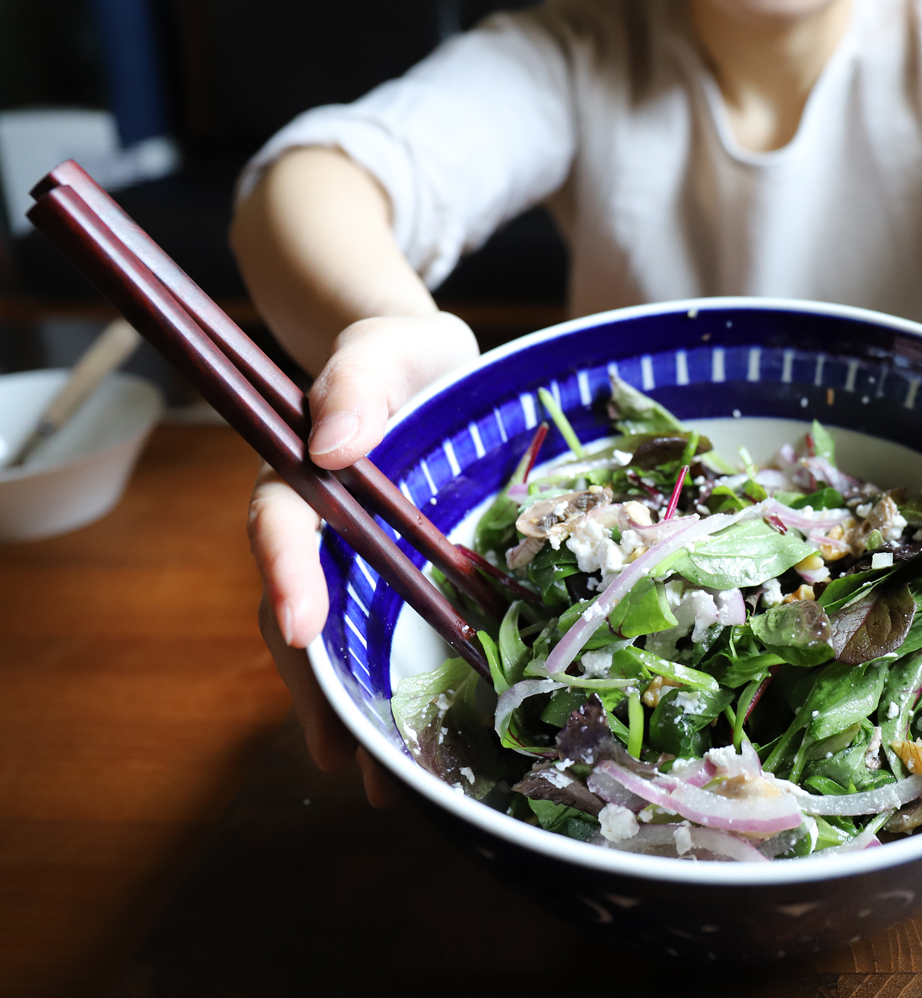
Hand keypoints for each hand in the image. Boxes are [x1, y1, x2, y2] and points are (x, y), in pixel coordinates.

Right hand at [247, 312, 478, 804]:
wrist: (434, 369)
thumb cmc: (407, 355)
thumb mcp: (388, 346)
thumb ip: (356, 380)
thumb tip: (329, 443)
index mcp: (303, 472)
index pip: (279, 525)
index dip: (285, 574)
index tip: (296, 626)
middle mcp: (318, 531)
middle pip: (298, 614)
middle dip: (315, 687)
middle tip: (341, 755)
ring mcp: (353, 564)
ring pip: (335, 647)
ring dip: (350, 714)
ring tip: (379, 783)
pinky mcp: (392, 584)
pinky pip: (378, 643)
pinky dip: (388, 694)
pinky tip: (414, 745)